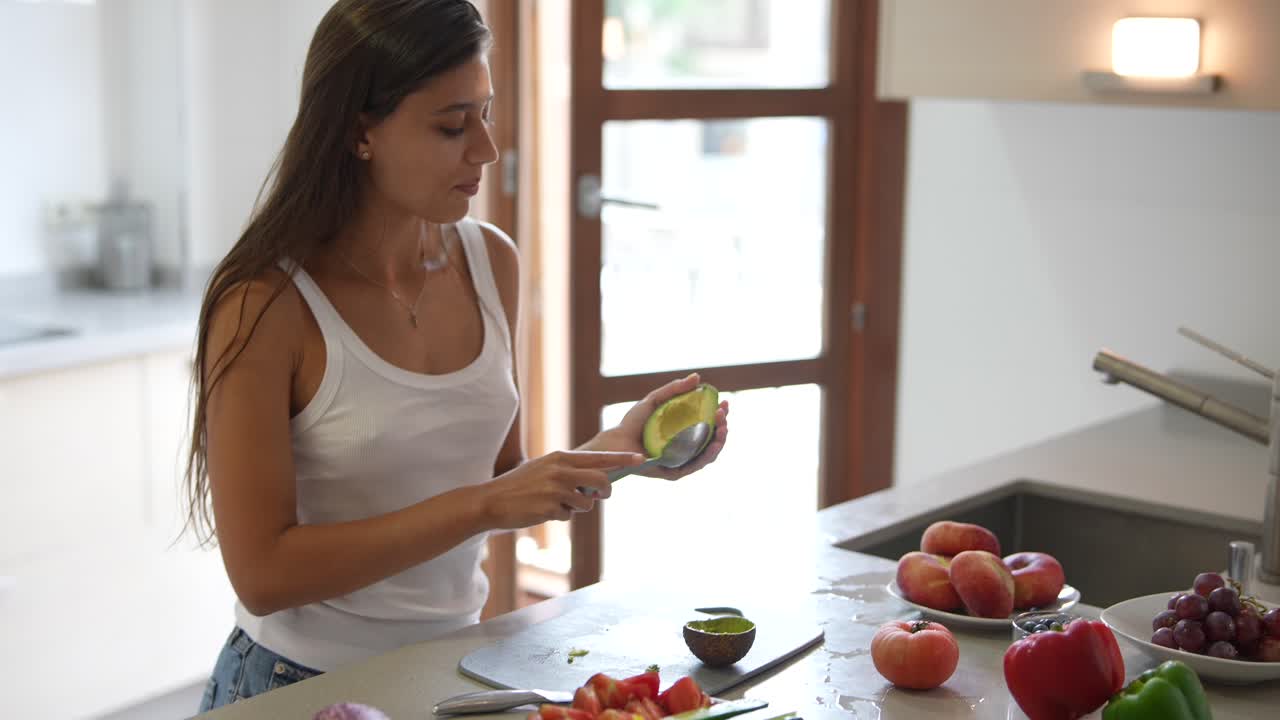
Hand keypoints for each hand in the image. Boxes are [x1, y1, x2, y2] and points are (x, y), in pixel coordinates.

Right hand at [481, 450, 644, 528]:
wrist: (491, 501)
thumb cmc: (519, 486)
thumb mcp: (544, 468)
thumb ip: (569, 471)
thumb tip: (595, 483)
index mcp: (561, 457)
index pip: (599, 457)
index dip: (622, 458)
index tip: (642, 458)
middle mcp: (561, 470)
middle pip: (601, 481)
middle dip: (605, 492)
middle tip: (600, 495)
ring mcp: (556, 490)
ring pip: (587, 502)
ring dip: (576, 507)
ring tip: (554, 503)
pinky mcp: (550, 508)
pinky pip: (568, 516)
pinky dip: (560, 516)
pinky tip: (542, 511)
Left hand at [587, 372, 729, 479]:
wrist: (616, 442)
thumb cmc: (633, 423)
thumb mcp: (655, 400)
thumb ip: (674, 389)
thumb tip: (697, 377)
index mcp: (683, 433)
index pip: (707, 425)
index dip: (719, 415)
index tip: (724, 403)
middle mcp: (685, 448)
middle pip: (711, 440)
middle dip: (722, 427)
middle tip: (723, 414)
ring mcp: (680, 462)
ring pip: (707, 454)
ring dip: (719, 441)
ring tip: (723, 428)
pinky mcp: (674, 473)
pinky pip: (695, 466)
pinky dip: (707, 456)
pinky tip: (713, 444)